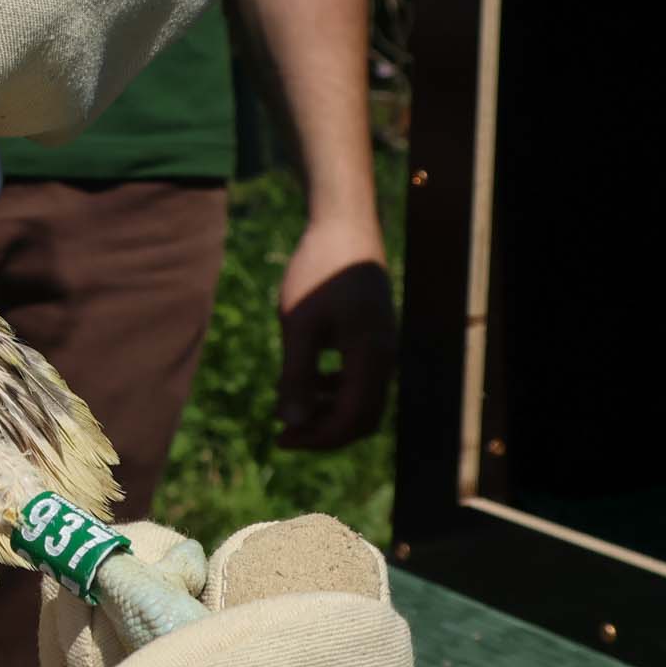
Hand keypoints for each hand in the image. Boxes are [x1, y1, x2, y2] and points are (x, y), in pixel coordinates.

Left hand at [273, 215, 395, 450]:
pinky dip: (335, 390)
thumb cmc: (317, 271)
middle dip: (323, 432)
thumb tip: (291, 423)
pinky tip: (305, 380)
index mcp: (369, 357)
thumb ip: (297, 375)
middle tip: (283, 434)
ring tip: (289, 407)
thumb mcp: (299, 325)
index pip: (351, 420)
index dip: (317, 438)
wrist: (344, 226)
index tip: (281, 440)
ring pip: (362, 401)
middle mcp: (385, 358)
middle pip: (362, 419)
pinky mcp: (375, 338)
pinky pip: (361, 380)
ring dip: (328, 412)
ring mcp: (383, 348)